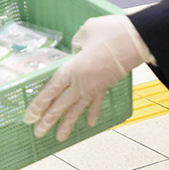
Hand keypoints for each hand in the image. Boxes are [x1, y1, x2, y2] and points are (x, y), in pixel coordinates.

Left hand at [24, 15, 152, 141]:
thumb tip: (76, 50)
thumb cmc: (110, 33)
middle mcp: (82, 82)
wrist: (138, 40)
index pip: (52, 90)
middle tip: (38, 132)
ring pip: (78, 108)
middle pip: (62, 104)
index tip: (30, 117)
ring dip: (68, 123)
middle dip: (49, 120)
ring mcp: (95, 86)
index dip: (39, 104)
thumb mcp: (86, 32)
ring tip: (60, 137)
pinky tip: (90, 123)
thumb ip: (76, 44)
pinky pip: (97, 101)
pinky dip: (93, 112)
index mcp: (73, 69)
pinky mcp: (107, 84)